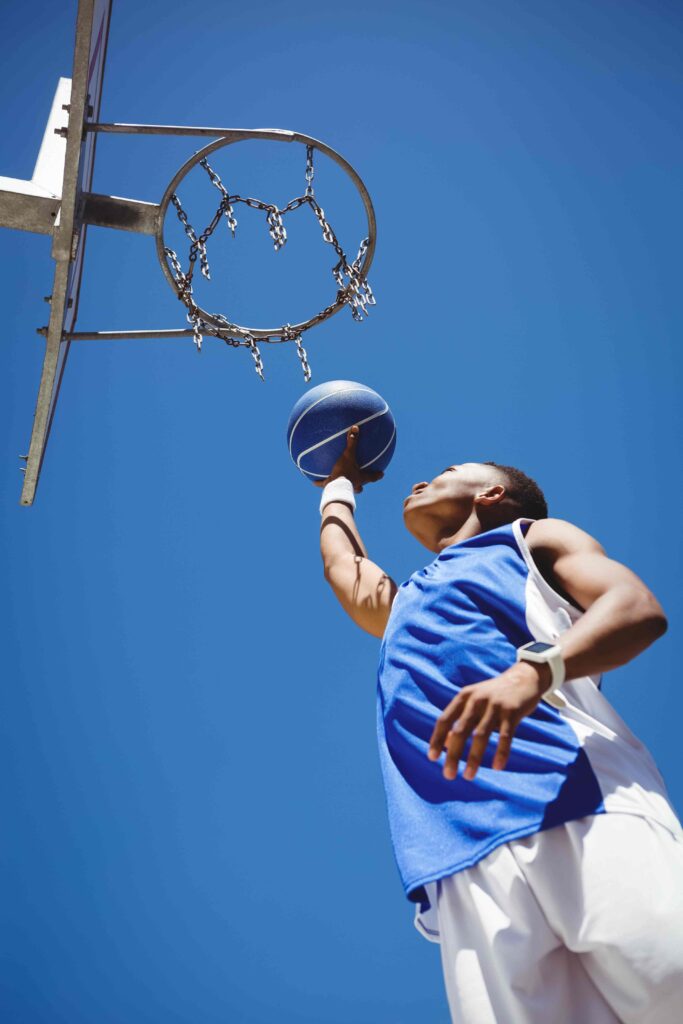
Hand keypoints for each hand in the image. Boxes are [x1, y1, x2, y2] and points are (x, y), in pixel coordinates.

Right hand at [314, 425, 383, 493]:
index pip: (372, 477)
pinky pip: (326, 485)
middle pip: (360, 486)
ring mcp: (343, 488)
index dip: (377, 475)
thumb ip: (352, 442)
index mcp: (360, 478)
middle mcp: (353, 484)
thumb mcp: (348, 455)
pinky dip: (321, 483)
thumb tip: (356, 428)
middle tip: (362, 481)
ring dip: (344, 485)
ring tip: (340, 481)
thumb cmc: (344, 472)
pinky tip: (314, 482)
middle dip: (362, 484)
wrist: (334, 488)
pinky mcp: (331, 489)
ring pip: (345, 488)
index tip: (382, 473)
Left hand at [427, 661, 550, 780]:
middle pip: (460, 730)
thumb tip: (444, 743)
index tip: (432, 758)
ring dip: (473, 758)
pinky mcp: (512, 712)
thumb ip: (459, 719)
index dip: (436, 739)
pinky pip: (505, 736)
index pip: (445, 720)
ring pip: (480, 735)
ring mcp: (495, 705)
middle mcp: (477, 700)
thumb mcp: (474, 701)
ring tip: (468, 776)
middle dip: (453, 754)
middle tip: (448, 775)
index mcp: (464, 697)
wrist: (524, 678)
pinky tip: (497, 767)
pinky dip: (501, 753)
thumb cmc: (494, 695)